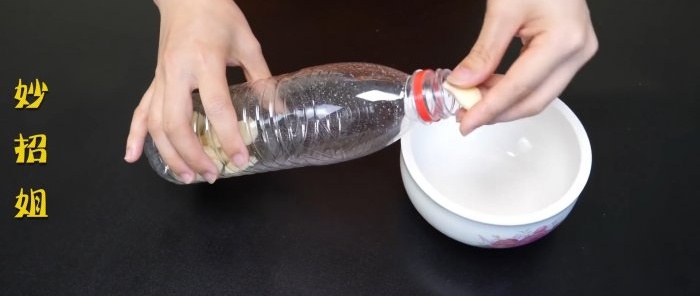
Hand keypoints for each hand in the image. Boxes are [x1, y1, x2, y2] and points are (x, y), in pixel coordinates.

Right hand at [124, 0, 270, 183]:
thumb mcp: (248, 44)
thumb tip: (278, 110)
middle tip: (212, 174)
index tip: (239, 158)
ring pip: (157, 124)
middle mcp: (178, 72)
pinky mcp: (154, 79)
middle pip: (178, 124)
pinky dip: (134, 135)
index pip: (217, 107)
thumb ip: (262, 79)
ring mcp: (161, 77)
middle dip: (194, 155)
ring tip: (186, 176)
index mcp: (205, 61)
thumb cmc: (218, 15)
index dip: (229, 137)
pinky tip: (133, 156)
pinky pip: (140, 110)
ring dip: (170, 154)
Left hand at [447, 0, 597, 134]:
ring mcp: (578, 53)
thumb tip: (463, 83)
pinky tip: (491, 88)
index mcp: (564, 40)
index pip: (519, 87)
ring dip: (505, 103)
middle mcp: (578, 52)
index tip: (465, 122)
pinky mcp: (571, 51)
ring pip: (540, 95)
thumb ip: (483, 51)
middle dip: (498, 113)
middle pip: (535, 100)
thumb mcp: (503, 9)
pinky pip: (542, 81)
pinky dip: (514, 89)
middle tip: (465, 116)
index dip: (489, 109)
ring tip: (473, 101)